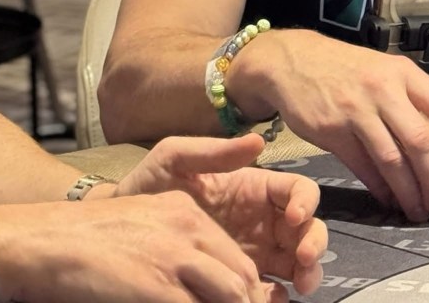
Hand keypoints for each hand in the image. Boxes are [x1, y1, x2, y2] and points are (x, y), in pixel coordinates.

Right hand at [0, 192, 270, 302]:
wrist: (46, 241)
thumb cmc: (90, 240)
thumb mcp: (145, 221)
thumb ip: (180, 243)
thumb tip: (206, 282)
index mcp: (188, 213)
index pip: (238, 260)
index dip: (250, 294)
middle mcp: (189, 231)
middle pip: (241, 280)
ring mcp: (174, 259)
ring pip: (230, 296)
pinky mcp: (156, 288)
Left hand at [115, 134, 326, 295]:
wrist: (114, 231)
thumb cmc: (148, 187)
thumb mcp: (175, 159)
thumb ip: (213, 151)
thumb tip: (259, 142)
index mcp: (254, 188)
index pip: (296, 190)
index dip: (306, 202)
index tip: (295, 218)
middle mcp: (263, 220)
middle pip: (307, 228)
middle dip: (314, 243)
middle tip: (302, 260)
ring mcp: (255, 252)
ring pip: (297, 262)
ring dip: (307, 273)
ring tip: (297, 286)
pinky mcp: (238, 280)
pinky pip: (271, 289)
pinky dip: (280, 295)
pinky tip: (273, 300)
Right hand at [264, 30, 428, 222]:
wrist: (294, 61)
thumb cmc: (348, 70)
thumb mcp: (387, 74)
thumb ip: (415, 105)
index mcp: (404, 73)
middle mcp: (383, 90)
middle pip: (421, 141)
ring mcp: (357, 111)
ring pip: (393, 160)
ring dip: (409, 192)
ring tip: (419, 210)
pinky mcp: (333, 131)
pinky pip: (364, 168)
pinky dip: (381, 188)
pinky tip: (390, 199)